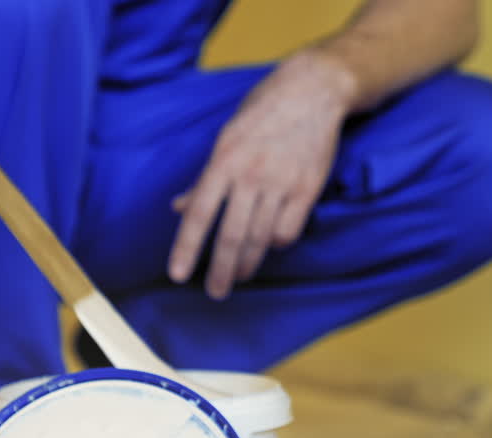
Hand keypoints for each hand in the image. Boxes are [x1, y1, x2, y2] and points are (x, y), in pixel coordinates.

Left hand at [169, 50, 356, 299]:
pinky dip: (277, 244)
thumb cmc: (263, 113)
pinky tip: (270, 245)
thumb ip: (204, 177)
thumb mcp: (225, 137)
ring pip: (261, 239)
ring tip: (240, 276)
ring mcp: (281, 183)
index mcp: (223, 160)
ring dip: (248, 264)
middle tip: (215, 292)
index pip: (199, 213)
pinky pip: (288, 231)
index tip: (178, 274)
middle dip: (221, 271)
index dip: (186, 247)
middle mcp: (251, 174)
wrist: (313, 90)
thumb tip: (178, 207)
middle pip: (232, 236)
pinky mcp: (308, 189)